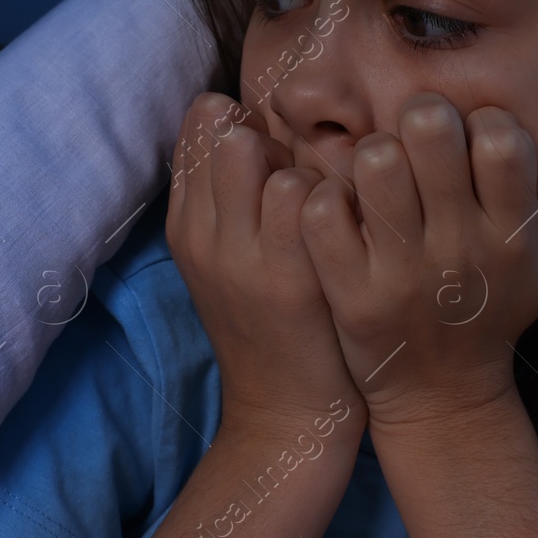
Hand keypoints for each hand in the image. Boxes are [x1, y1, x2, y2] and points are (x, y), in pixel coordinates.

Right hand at [166, 92, 365, 438]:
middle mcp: (201, 235)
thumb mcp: (229, 261)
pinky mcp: (285, 275)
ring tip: (327, 201)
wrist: (286, 417)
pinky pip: (303, 190)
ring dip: (299, 160)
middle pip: (221, 130)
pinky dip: (332, 191)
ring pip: (256, 151)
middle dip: (268, 130)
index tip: (275, 154)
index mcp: (185, 227)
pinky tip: (353, 225)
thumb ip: (230, 196)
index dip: (245, 123)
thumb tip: (251, 119)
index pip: (199, 129)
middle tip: (303, 171)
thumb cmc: (273, 327)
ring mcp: (238, 254)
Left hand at [298, 92, 537, 431]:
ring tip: (381, 171)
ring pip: (374, 162)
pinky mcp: (349, 294)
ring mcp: (400, 274)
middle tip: (416, 137)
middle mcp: (459, 252)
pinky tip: (345, 207)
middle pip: (430, 132)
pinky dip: (326, 195)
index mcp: (513, 239)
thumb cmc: (499, 312)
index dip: (481, 119)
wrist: (442, 397)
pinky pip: (323, 211)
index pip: (501, 140)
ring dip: (372, 151)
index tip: (471, 140)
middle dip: (421, 116)